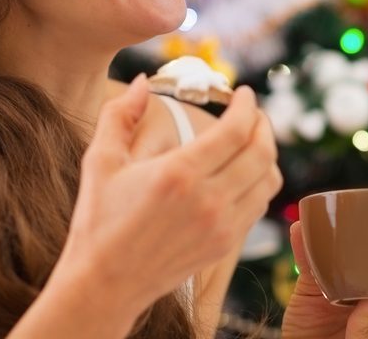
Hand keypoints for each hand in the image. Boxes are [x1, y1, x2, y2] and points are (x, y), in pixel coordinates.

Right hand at [53, 76, 281, 315]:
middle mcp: (208, 200)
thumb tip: (143, 82)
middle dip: (263, 123)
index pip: (236, 130)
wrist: (104, 284)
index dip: (247, 105)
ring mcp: (221, 226)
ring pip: (268, 179)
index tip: (243, 92)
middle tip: (251, 111)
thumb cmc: (99, 220)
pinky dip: (259, 182)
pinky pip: (258, 205)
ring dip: (266, 153)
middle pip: (262, 151)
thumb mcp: (100, 161)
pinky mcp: (224, 245)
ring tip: (251, 139)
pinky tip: (242, 172)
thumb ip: (120, 114)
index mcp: (179, 174)